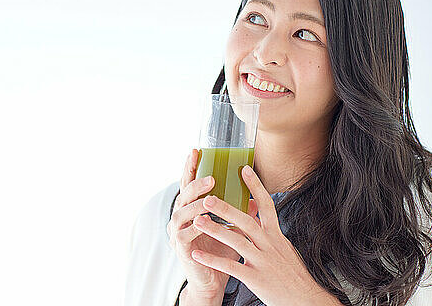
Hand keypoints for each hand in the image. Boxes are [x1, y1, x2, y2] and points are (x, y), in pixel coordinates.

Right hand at [166, 149, 260, 299]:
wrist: (214, 280)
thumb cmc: (222, 251)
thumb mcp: (233, 228)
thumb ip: (239, 212)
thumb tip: (254, 198)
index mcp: (192, 208)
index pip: (190, 183)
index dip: (192, 167)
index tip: (197, 151)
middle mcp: (181, 216)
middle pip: (183, 194)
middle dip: (196, 184)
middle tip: (211, 178)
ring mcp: (177, 232)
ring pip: (181, 213)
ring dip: (195, 204)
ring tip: (209, 198)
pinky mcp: (180, 248)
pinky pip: (183, 234)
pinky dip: (194, 227)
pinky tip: (202, 221)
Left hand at [189, 165, 341, 305]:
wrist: (305, 300)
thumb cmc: (294, 275)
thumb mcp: (285, 248)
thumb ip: (271, 232)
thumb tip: (261, 214)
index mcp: (277, 236)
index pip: (267, 205)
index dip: (256, 186)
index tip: (244, 169)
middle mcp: (270, 245)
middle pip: (246, 221)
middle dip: (226, 208)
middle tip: (208, 197)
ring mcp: (263, 262)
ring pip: (236, 241)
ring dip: (215, 230)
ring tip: (198, 220)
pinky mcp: (255, 279)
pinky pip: (230, 267)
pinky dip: (212, 260)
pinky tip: (197, 254)